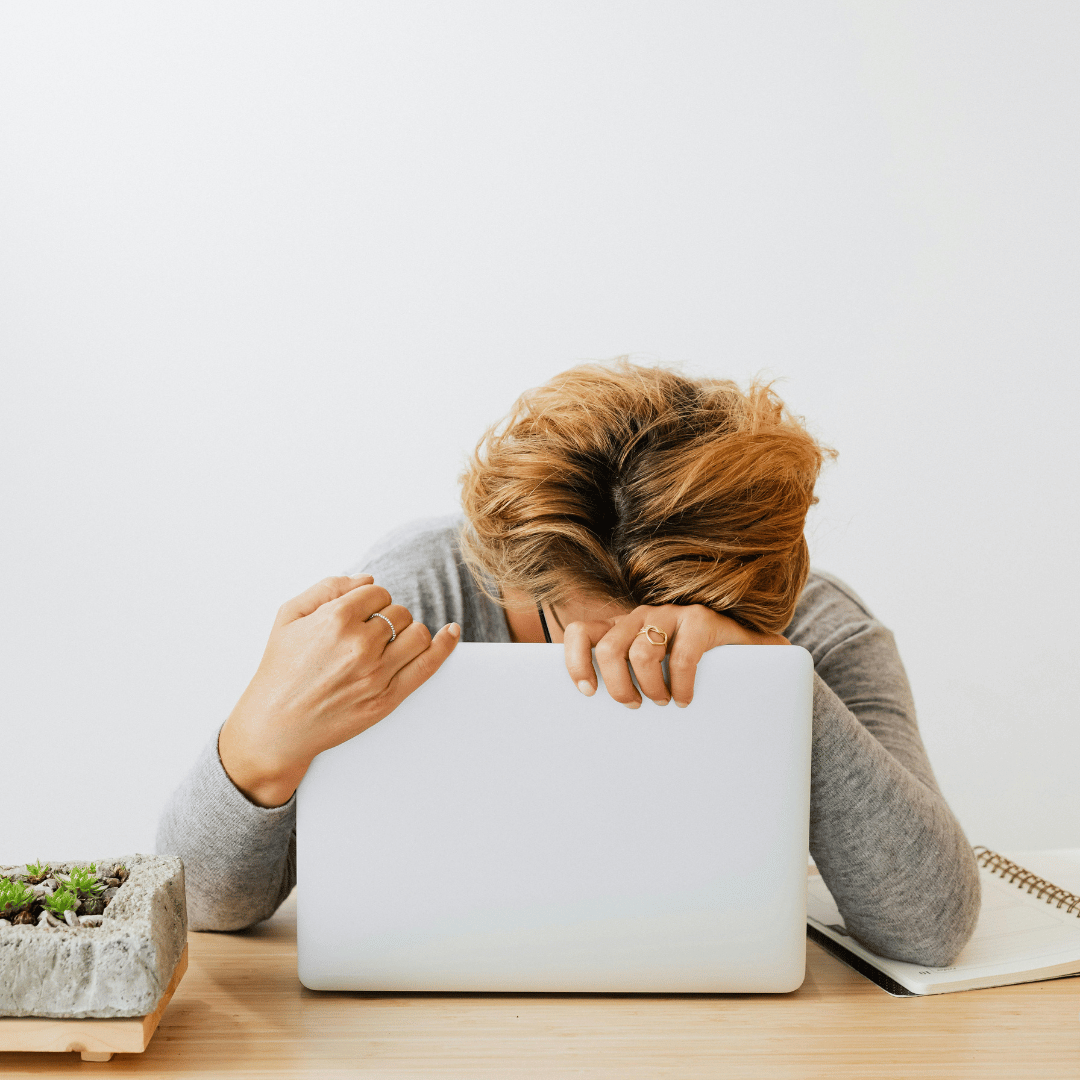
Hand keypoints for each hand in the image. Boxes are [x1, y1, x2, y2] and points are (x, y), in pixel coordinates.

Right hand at [218, 574, 459, 806]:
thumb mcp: (289, 616)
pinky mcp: (387, 698)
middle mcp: (360, 645)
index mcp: (335, 620)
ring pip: (417, 633)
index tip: (360, 614)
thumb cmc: (280, 669)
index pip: (377, 592)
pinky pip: (428, 665)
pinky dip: (445, 646)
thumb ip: (328, 588)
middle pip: (399, 612)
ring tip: (388, 644)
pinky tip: (452, 632)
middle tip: (365, 636)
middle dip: (387, 618)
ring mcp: (376, 673)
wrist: (276, 725)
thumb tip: (369, 578)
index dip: (370, 601)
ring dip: (407, 633)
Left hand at [562, 604, 786, 708]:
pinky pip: (681, 656)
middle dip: (617, 686)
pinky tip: (686, 698)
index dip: (575, 661)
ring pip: (641, 651)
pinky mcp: (700, 619)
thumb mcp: (652, 672)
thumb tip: (592, 722)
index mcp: (622, 628)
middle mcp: (641, 616)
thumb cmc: (690, 670)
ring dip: (650, 687)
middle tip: (633, 706)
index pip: (581, 632)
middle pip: (608, 648)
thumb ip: (626, 680)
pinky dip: (681, 685)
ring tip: (663, 702)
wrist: (747, 652)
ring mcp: (671, 614)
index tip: (587, 692)